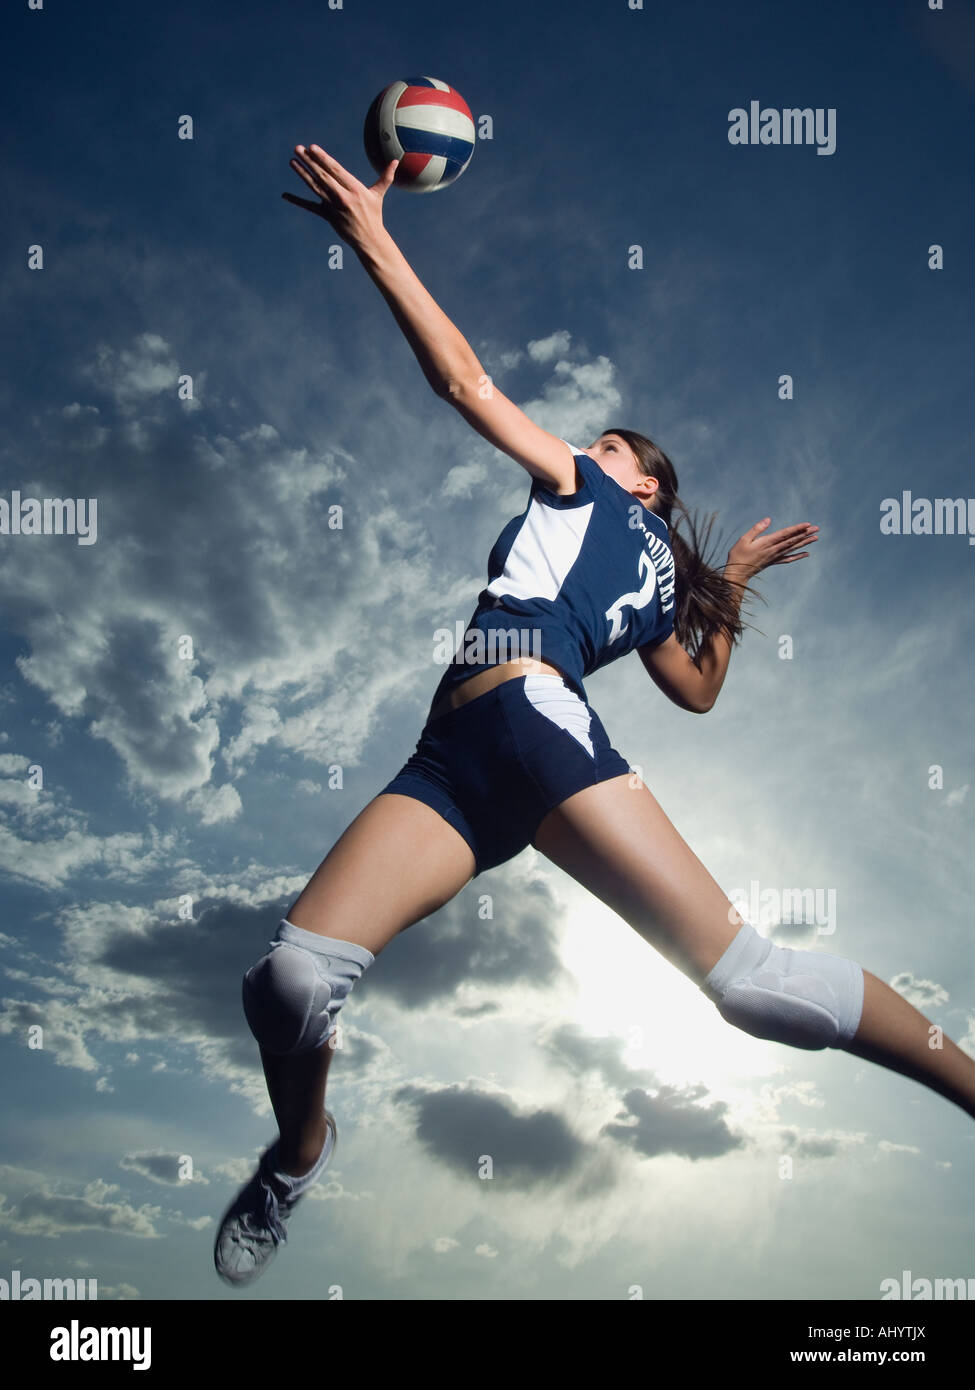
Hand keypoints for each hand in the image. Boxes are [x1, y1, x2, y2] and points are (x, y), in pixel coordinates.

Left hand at [282, 144, 398, 249]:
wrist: (369, 240)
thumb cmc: (374, 215)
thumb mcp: (378, 195)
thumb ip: (385, 177)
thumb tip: (396, 161)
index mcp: (355, 189)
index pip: (335, 170)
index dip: (323, 159)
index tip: (312, 148)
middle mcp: (343, 197)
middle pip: (322, 176)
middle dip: (309, 162)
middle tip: (298, 149)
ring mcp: (334, 207)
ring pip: (315, 188)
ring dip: (302, 174)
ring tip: (292, 161)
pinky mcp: (327, 217)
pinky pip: (310, 207)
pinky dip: (297, 201)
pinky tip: (285, 195)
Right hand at [725, 518, 817, 581]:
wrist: (737, 573)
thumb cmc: (738, 555)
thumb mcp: (743, 539)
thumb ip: (757, 529)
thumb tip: (768, 520)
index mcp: (766, 543)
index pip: (785, 534)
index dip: (797, 529)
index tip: (807, 524)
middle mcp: (773, 550)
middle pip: (792, 541)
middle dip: (805, 534)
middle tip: (816, 528)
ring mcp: (774, 557)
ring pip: (793, 548)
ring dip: (805, 542)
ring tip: (815, 537)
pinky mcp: (773, 562)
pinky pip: (788, 559)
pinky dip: (798, 556)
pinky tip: (806, 553)